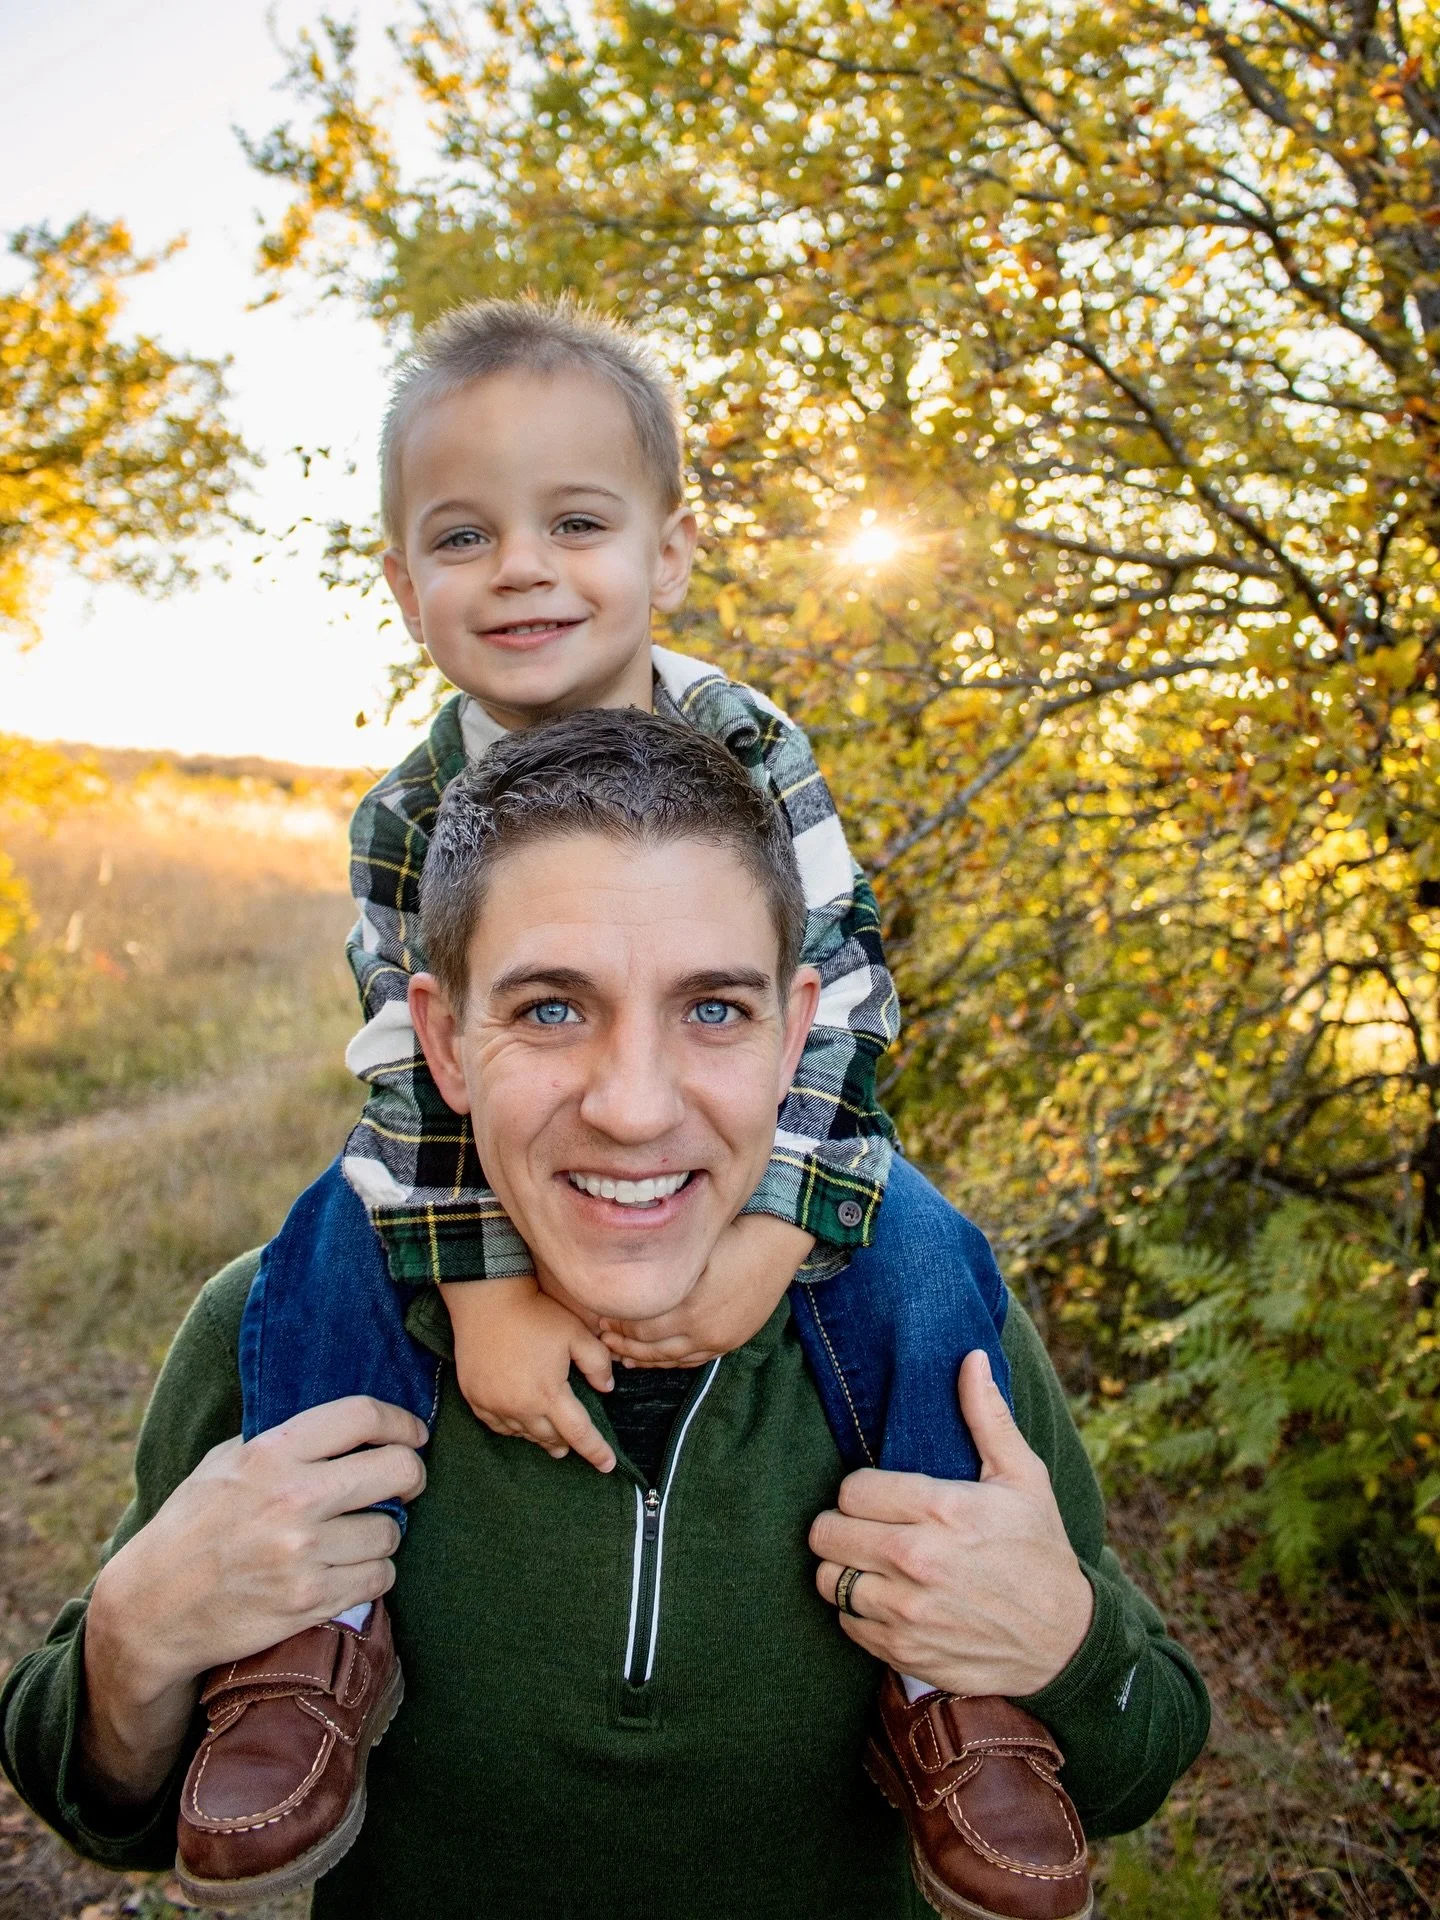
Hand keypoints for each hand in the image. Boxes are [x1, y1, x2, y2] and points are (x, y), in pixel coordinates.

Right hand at [82, 1396, 426, 1803]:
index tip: (412, 1434)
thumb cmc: (193, 1526)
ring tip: (356, 1534)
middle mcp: (294, 1498)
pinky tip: (347, 1568)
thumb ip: (283, 1440)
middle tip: (403, 1483)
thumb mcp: (225, 1462)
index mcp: (272, 1453)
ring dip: (382, 1534)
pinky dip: (372, 1574)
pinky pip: (379, 1578)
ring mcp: (304, 1553)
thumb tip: (346, 1425)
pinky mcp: (310, 1601)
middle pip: (398, 1471)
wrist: (153, 1608)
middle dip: (411, 1475)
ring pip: (391, 1533)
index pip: (363, 1416)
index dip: (401, 1422)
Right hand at [441, 1276, 615, 1471]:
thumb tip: (607, 1389)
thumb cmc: (535, 1314)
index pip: (578, 1433)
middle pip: (549, 1438)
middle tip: (572, 1445)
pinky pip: (497, 1425)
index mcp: (549, 1393)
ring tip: (548, 1436)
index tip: (607, 1466)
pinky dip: (513, 1427)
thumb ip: (598, 1363)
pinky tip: (519, 1420)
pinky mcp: (475, 1398)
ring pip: (523, 1434)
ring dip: (539, 1435)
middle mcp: (520, 1406)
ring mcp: (494, 1404)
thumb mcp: (577, 1333)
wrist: (487, 1301)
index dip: (596, 1451)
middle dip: (564, 1443)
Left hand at [598, 1214, 814, 1367]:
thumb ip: (660, 1268)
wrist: (776, 1245)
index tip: (599, 1317)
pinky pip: (692, 1361)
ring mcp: (717, 1339)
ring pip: (670, 1359)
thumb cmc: (730, 1237)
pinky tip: (654, 1359)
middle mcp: (701, 1329)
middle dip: (623, 1344)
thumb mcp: (691, 1251)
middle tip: (603, 1338)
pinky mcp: (729, 1342)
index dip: (616, 1324)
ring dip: (643, 1358)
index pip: (639, 1326)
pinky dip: (669, 1363)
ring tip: (621, 1353)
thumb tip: (623, 1275)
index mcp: (688, 1306)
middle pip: (650, 1347)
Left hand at [809, 1351, 1094, 1697]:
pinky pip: (846, 1622)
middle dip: (842, 1524)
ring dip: (844, 1568)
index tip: (880, 1495)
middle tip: (866, 1525)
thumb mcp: (1023, 1478)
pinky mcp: (902, 1653)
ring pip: (828, 1579)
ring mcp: (907, 1612)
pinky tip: (887, 1597)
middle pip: (827, 1532)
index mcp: (943, 1510)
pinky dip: (858, 1610)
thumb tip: (971, 1357)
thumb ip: (987, 1417)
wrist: (1064, 1641)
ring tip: (872, 1561)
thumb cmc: (1040, 1550)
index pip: (852, 1489)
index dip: (862, 1489)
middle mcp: (917, 1561)